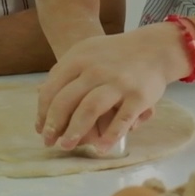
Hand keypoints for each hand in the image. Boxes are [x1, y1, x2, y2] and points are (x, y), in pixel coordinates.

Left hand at [36, 24, 187, 152]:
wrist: (154, 47)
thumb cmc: (114, 54)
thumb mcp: (86, 52)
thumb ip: (64, 70)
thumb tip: (40, 93)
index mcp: (79, 59)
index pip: (53, 88)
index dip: (43, 112)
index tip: (41, 129)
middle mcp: (96, 70)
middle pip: (67, 100)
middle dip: (54, 124)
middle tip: (49, 142)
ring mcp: (117, 83)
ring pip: (90, 109)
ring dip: (75, 130)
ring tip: (67, 146)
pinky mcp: (138, 96)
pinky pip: (122, 120)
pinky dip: (110, 136)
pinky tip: (100, 148)